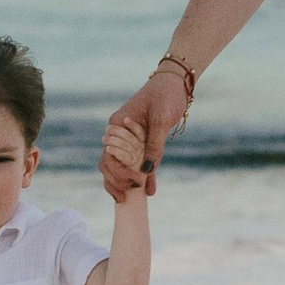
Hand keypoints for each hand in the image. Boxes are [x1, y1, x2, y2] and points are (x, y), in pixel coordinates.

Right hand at [104, 68, 194, 198]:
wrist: (175, 84)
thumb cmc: (165, 96)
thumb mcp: (161, 120)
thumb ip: (154, 145)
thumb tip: (146, 171)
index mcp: (117, 126)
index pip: (109, 155)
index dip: (118, 173)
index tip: (135, 182)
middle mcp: (118, 134)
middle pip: (109, 163)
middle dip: (117, 181)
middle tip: (131, 194)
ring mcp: (128, 139)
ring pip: (119, 165)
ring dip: (124, 182)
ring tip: (130, 199)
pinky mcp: (141, 142)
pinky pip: (137, 162)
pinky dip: (142, 176)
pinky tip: (149, 191)